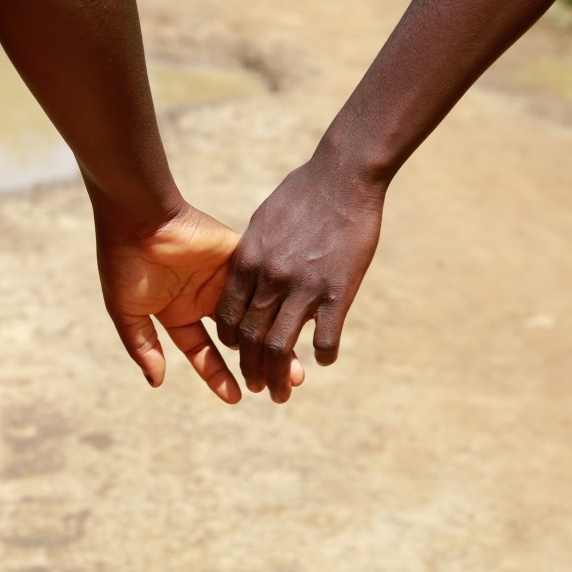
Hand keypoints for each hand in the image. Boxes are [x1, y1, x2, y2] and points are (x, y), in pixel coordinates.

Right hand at [96, 201, 301, 402]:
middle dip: (259, 361)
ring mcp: (223, 276)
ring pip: (256, 314)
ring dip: (275, 338)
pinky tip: (297, 322)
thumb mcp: (126, 310)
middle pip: (238, 338)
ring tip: (297, 365)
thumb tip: (157, 382)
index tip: (237, 397)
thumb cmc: (124, 261)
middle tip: (285, 384)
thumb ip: (143, 346)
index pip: (203, 351)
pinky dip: (279, 302)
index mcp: (177, 312)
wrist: (138, 214)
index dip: (218, 376)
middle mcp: (204, 297)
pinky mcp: (239, 255)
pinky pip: (263, 282)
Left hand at [215, 159, 384, 402]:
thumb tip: (246, 275)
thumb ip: (253, 254)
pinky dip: (322, 354)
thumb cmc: (302, 193)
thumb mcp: (264, 222)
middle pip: (251, 338)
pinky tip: (322, 359)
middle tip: (256, 388)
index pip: (229, 315)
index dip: (231, 341)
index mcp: (248, 261)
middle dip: (250, 369)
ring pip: (281, 346)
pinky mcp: (338, 290)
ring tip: (281, 393)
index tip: (236, 353)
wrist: (342, 177)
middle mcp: (270, 278)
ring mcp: (303, 286)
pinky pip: (325, 337)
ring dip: (278, 376)